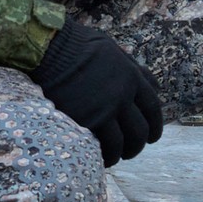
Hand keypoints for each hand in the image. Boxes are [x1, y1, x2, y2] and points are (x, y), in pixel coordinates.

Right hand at [30, 18, 162, 165]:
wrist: (47, 48)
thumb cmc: (75, 44)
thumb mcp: (110, 48)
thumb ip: (131, 66)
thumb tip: (151, 83)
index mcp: (131, 77)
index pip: (153, 108)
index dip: (155, 125)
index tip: (151, 135)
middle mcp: (123, 95)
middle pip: (141, 129)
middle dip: (139, 142)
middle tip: (132, 149)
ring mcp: (105, 109)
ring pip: (125, 142)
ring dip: (124, 152)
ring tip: (116, 156)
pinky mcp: (87, 120)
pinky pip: (103, 147)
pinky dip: (106, 156)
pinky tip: (101, 157)